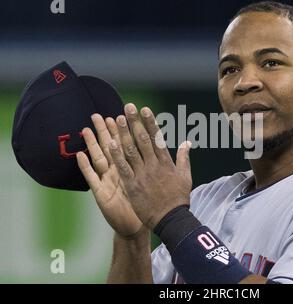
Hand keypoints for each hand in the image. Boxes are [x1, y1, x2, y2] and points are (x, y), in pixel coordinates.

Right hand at [76, 114, 143, 238]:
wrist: (134, 226)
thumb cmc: (144, 205)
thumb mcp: (149, 183)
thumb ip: (155, 166)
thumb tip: (163, 151)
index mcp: (131, 168)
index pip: (127, 145)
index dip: (124, 131)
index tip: (120, 115)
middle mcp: (117, 172)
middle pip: (111, 148)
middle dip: (106, 131)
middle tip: (99, 115)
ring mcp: (108, 181)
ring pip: (100, 159)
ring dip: (93, 144)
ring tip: (87, 129)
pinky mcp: (101, 193)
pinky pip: (92, 178)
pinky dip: (85, 167)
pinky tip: (79, 155)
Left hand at [108, 103, 192, 229]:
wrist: (170, 219)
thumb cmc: (178, 198)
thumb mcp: (186, 176)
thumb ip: (184, 158)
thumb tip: (187, 142)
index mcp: (167, 162)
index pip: (157, 137)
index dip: (150, 122)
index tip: (144, 109)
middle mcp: (154, 165)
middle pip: (142, 139)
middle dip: (135, 122)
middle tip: (128, 107)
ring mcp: (142, 175)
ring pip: (131, 150)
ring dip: (124, 133)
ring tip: (117, 119)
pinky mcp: (132, 185)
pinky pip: (123, 168)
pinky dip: (117, 155)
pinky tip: (110, 143)